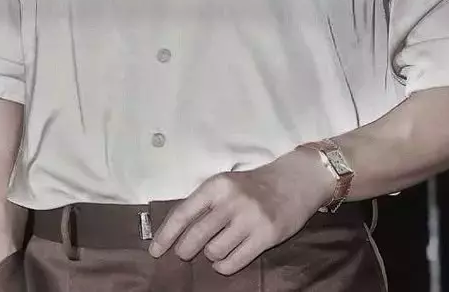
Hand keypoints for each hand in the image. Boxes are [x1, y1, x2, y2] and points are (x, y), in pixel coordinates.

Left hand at [148, 147, 334, 275]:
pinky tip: (226, 259)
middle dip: (186, 250)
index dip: (166, 235)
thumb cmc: (252, 185)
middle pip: (196, 237)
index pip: (183, 213)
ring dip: (211, 255)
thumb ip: (203, 204)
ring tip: (217, 247)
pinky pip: (233, 262)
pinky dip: (224, 266)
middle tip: (187, 252)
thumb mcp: (225, 185)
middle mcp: (232, 200)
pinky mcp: (266, 235)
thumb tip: (175, 234)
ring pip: (213, 252)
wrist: (293, 181)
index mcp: (217, 185)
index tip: (155, 251)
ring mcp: (250, 218)